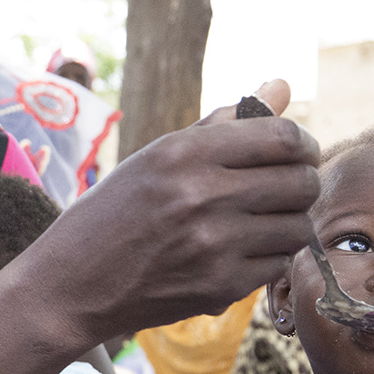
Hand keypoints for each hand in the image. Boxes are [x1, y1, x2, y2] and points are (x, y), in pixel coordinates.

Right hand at [17, 79, 319, 343]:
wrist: (70, 286)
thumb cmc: (112, 213)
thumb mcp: (156, 157)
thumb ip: (223, 123)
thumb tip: (282, 86)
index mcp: (182, 153)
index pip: (281, 137)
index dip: (302, 142)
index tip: (296, 151)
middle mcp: (201, 196)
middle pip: (301, 182)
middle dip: (303, 181)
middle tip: (286, 187)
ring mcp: (213, 246)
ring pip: (298, 226)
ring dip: (288, 222)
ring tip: (262, 221)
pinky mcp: (219, 287)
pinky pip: (278, 264)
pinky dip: (269, 257)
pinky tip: (241, 251)